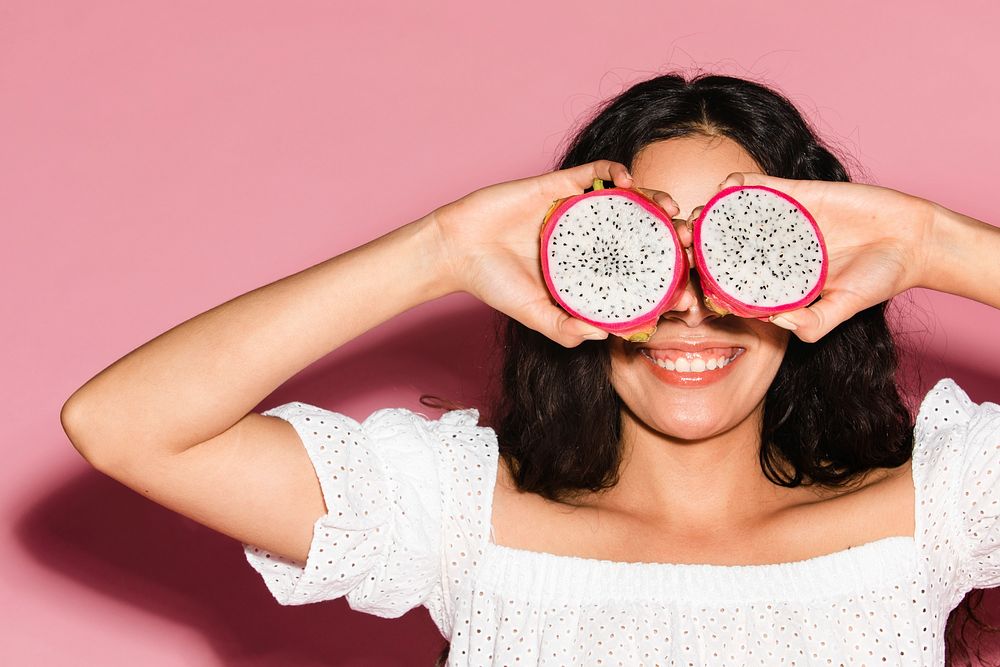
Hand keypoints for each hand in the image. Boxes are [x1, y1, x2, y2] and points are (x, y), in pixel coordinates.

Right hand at [430, 160, 680, 346]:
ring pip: (625, 200)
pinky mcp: (559, 186)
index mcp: (585, 268)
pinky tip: (628, 181)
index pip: (633, 270)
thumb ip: (566, 329)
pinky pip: (595, 172)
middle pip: (639, 232)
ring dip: (653, 200)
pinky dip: (615, 171)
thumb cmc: (493, 283)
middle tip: (688, 241)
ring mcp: (575, 211)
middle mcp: (586, 239)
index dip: (662, 277)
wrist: (457, 248)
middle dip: (669, 235)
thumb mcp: (535, 315)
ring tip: (668, 209)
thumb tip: (604, 335)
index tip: (683, 287)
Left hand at [710, 172, 933, 342]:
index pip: (735, 278)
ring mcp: (784, 220)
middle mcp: (775, 248)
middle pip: (727, 245)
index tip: (689, 280)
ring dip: (712, 213)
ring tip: (696, 215)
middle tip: (680, 244)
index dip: (710, 279)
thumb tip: (773, 323)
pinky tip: (726, 187)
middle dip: (701, 244)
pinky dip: (741, 185)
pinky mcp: (798, 194)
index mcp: (779, 277)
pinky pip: (762, 187)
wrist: (913, 239)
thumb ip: (811, 324)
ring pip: (736, 214)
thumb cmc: (880, 279)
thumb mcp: (843, 309)